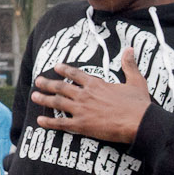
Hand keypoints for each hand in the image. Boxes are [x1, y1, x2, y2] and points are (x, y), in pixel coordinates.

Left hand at [31, 47, 153, 143]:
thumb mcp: (136, 81)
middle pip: (62, 87)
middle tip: (38, 81)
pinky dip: (49, 123)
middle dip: (48, 84)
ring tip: (34, 97)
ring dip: (44, 99)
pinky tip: (39, 121)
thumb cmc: (139, 104)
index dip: (65, 70)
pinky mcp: (82, 125)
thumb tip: (130, 49)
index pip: (76, 74)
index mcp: (96, 84)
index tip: (56, 67)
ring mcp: (82, 110)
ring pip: (57, 103)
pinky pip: (61, 123)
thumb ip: (129, 65)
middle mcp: (85, 95)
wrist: (140, 122)